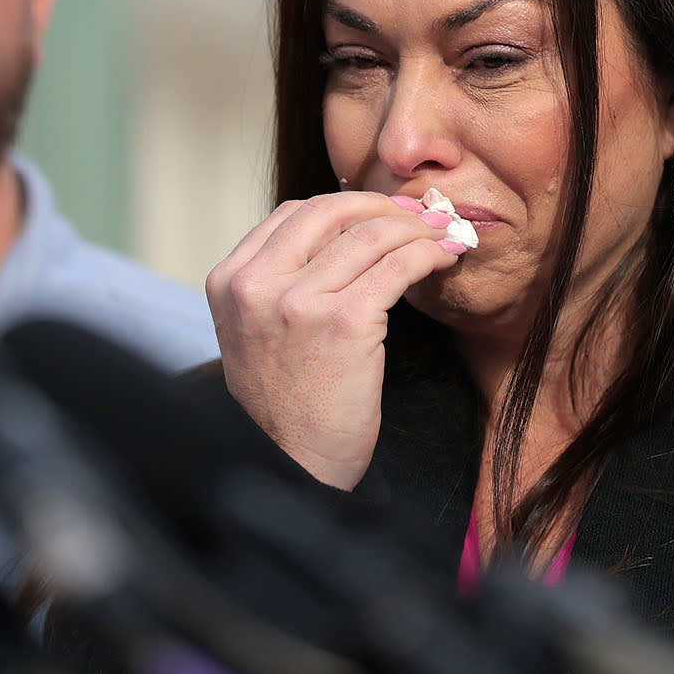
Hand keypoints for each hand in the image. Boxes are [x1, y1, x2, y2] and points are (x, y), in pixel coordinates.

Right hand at [206, 192, 464, 487]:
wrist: (294, 467)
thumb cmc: (286, 406)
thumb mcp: (257, 333)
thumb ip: (279, 283)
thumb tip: (348, 232)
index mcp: (228, 282)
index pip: (293, 215)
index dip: (346, 206)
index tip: (381, 214)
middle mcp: (256, 286)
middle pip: (330, 212)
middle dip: (383, 207)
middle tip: (419, 216)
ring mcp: (297, 303)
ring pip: (370, 234)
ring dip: (416, 229)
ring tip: (442, 235)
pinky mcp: (344, 323)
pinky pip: (397, 267)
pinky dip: (428, 254)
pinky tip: (444, 258)